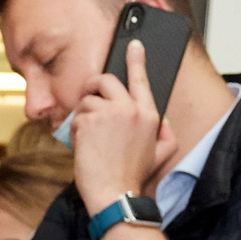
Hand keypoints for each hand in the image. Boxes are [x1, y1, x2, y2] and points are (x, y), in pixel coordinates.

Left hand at [68, 39, 177, 212]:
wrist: (116, 195)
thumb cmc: (135, 177)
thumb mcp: (163, 153)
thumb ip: (166, 131)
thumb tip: (161, 118)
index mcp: (150, 115)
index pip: (141, 79)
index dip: (136, 59)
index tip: (134, 44)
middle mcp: (130, 109)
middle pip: (106, 80)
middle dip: (93, 86)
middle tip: (89, 96)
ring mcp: (107, 114)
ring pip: (87, 100)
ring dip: (83, 116)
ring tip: (89, 137)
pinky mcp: (88, 122)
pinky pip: (76, 116)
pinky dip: (75, 130)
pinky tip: (82, 146)